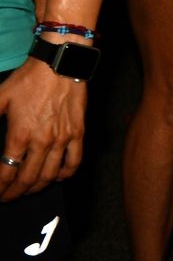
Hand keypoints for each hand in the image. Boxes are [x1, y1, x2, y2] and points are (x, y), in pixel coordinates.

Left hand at [0, 57, 86, 201]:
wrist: (61, 64)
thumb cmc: (29, 79)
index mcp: (20, 134)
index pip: (6, 172)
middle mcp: (42, 141)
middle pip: (27, 179)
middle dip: (14, 193)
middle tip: (7, 197)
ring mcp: (63, 138)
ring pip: (50, 175)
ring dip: (37, 187)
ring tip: (27, 190)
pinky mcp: (78, 133)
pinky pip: (74, 162)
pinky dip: (65, 175)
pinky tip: (56, 177)